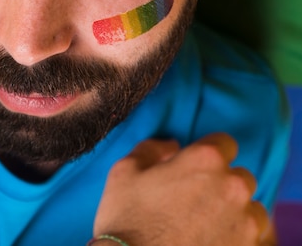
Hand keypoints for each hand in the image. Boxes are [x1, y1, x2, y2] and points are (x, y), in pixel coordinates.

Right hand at [93, 133, 274, 245]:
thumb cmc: (128, 220)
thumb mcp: (125, 171)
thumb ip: (152, 148)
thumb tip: (171, 146)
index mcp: (205, 160)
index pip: (226, 143)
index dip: (210, 153)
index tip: (196, 166)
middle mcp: (232, 188)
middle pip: (241, 177)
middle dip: (223, 184)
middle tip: (197, 199)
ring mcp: (244, 225)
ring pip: (252, 211)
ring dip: (236, 215)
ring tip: (208, 227)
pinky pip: (254, 242)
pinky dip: (238, 241)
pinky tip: (214, 244)